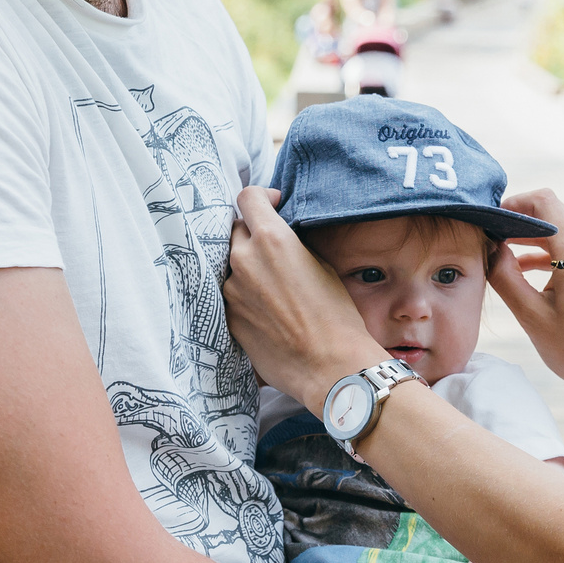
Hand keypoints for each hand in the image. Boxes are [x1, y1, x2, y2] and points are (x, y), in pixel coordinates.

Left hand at [224, 185, 385, 402]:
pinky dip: (244, 293)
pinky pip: (230, 294)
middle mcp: (243, 260)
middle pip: (237, 230)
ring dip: (247, 266)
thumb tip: (279, 236)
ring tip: (273, 285)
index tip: (274, 205)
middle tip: (274, 249)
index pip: (248, 197)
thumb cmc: (336, 316)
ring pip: (231, 264)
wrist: (329, 365)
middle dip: (253, 233)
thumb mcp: (320, 264)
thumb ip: (292, 244)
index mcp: (271, 240)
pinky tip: (268, 309)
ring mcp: (231, 290)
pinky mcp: (228, 317)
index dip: (262, 197)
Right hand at [489, 188, 563, 405]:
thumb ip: (504, 276)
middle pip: (554, 211)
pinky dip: (550, 249)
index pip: (544, 202)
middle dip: (521, 218)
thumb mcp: (530, 315)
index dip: (514, 203)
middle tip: (493, 235)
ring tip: (503, 251)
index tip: (493, 220)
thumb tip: (490, 248)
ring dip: (534, 235)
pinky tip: (525, 267)